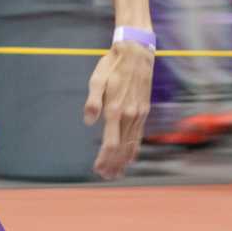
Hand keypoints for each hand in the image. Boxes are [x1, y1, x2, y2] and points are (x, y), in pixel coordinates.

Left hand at [82, 40, 152, 180]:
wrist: (136, 53)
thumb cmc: (112, 66)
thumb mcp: (97, 80)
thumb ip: (92, 102)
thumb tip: (88, 122)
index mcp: (116, 109)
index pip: (110, 142)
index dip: (104, 159)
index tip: (97, 169)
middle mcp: (130, 115)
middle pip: (122, 148)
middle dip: (114, 164)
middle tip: (106, 177)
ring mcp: (139, 114)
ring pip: (132, 143)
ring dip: (124, 160)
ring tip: (117, 173)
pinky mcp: (144, 110)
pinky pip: (139, 135)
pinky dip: (135, 148)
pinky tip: (132, 157)